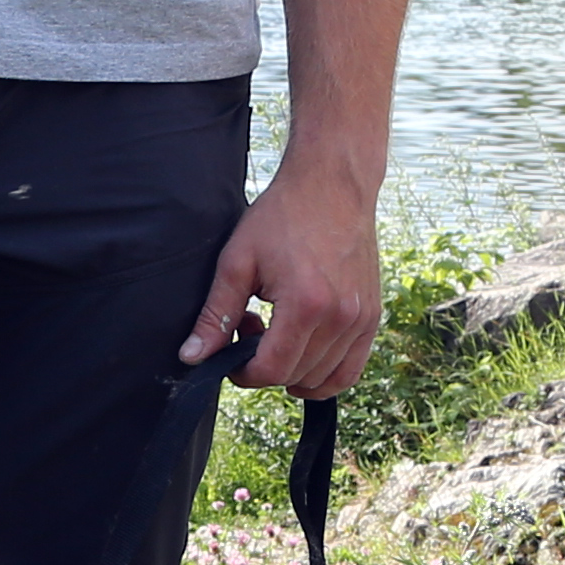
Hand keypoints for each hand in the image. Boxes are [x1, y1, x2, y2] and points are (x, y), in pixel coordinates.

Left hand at [191, 164, 383, 391]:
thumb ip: (216, 315)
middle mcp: (341, 317)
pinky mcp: (372, 317)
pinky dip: (324, 375)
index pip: (271, 370)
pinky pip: (350, 371)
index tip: (231, 354)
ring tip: (277, 331)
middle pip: (295, 377)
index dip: (243, 373)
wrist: (332, 184)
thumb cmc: (283, 216)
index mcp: (306, 304)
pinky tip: (303, 353)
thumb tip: (192, 358)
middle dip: (265, 366)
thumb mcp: (238, 261)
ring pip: (322, 379)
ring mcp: (362, 319)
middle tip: (252, 328)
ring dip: (293, 369)